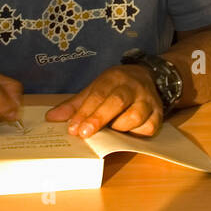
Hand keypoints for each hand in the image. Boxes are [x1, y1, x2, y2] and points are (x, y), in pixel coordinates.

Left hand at [45, 65, 161, 137]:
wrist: (148, 77)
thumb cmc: (116, 87)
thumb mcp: (94, 89)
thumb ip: (74, 105)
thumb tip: (51, 118)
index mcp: (114, 78)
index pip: (97, 95)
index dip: (84, 112)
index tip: (73, 128)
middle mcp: (132, 87)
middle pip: (116, 102)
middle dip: (99, 119)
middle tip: (84, 134)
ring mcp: (148, 100)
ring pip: (135, 116)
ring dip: (119, 127)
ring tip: (110, 131)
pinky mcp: (159, 114)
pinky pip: (149, 127)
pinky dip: (136, 133)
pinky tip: (127, 133)